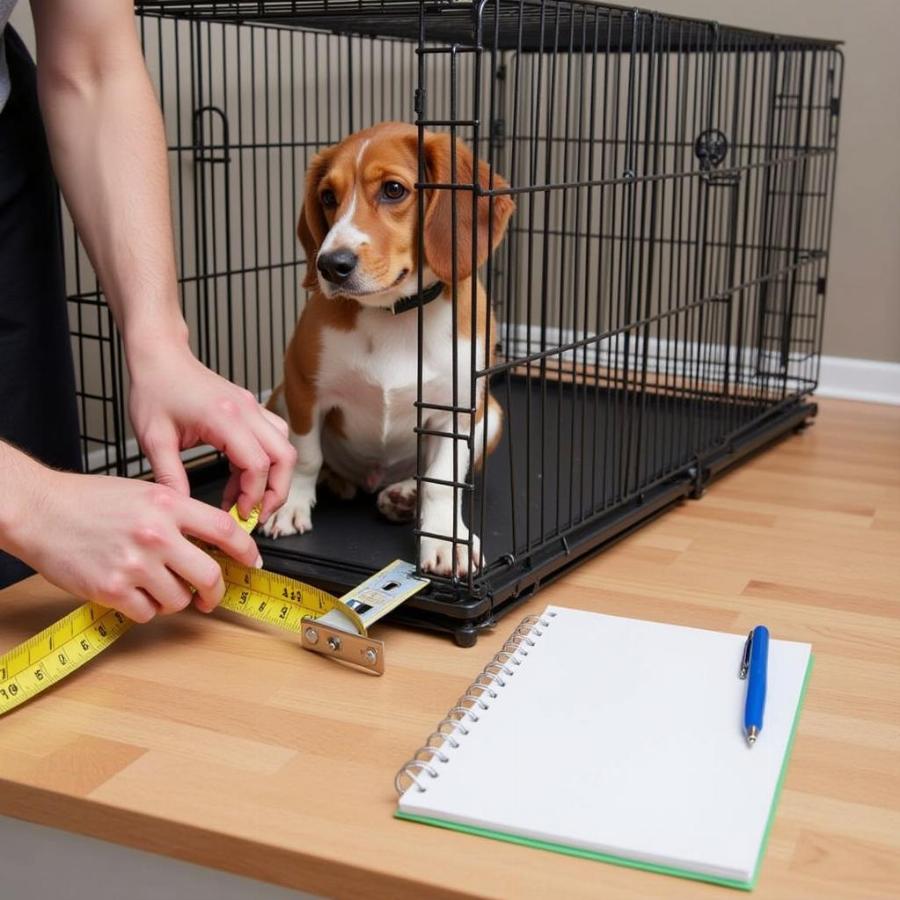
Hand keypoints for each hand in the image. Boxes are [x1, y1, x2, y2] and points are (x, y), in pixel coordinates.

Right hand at [12, 469, 261, 621]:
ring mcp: (135, 564)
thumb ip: (180, 515)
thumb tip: (213, 543)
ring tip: (155, 584)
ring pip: (178, 599)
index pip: (225, 531)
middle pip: (209, 576)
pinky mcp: (112, 589)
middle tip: (210, 596)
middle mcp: (157, 534)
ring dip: (174, 599)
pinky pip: (147, 612)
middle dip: (215, 592)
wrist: (41, 511)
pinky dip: (145, 608)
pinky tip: (132, 591)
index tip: (251, 561)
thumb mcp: (146, 493)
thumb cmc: (91, 500)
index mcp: (169, 505)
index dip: (246, 550)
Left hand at [128, 345, 295, 521]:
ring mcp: (252, 408)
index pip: (257, 464)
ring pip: (284, 447)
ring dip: (275, 476)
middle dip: (276, 491)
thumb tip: (185, 509)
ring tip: (248, 498)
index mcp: (224, 418)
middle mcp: (246, 411)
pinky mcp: (250, 409)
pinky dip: (266, 461)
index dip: (253, 495)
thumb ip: (170, 476)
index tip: (238, 514)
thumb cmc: (155, 390)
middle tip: (256, 514)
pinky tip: (240, 475)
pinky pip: (273, 437)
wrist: (160, 357)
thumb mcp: (154, 439)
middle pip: (284, 457)